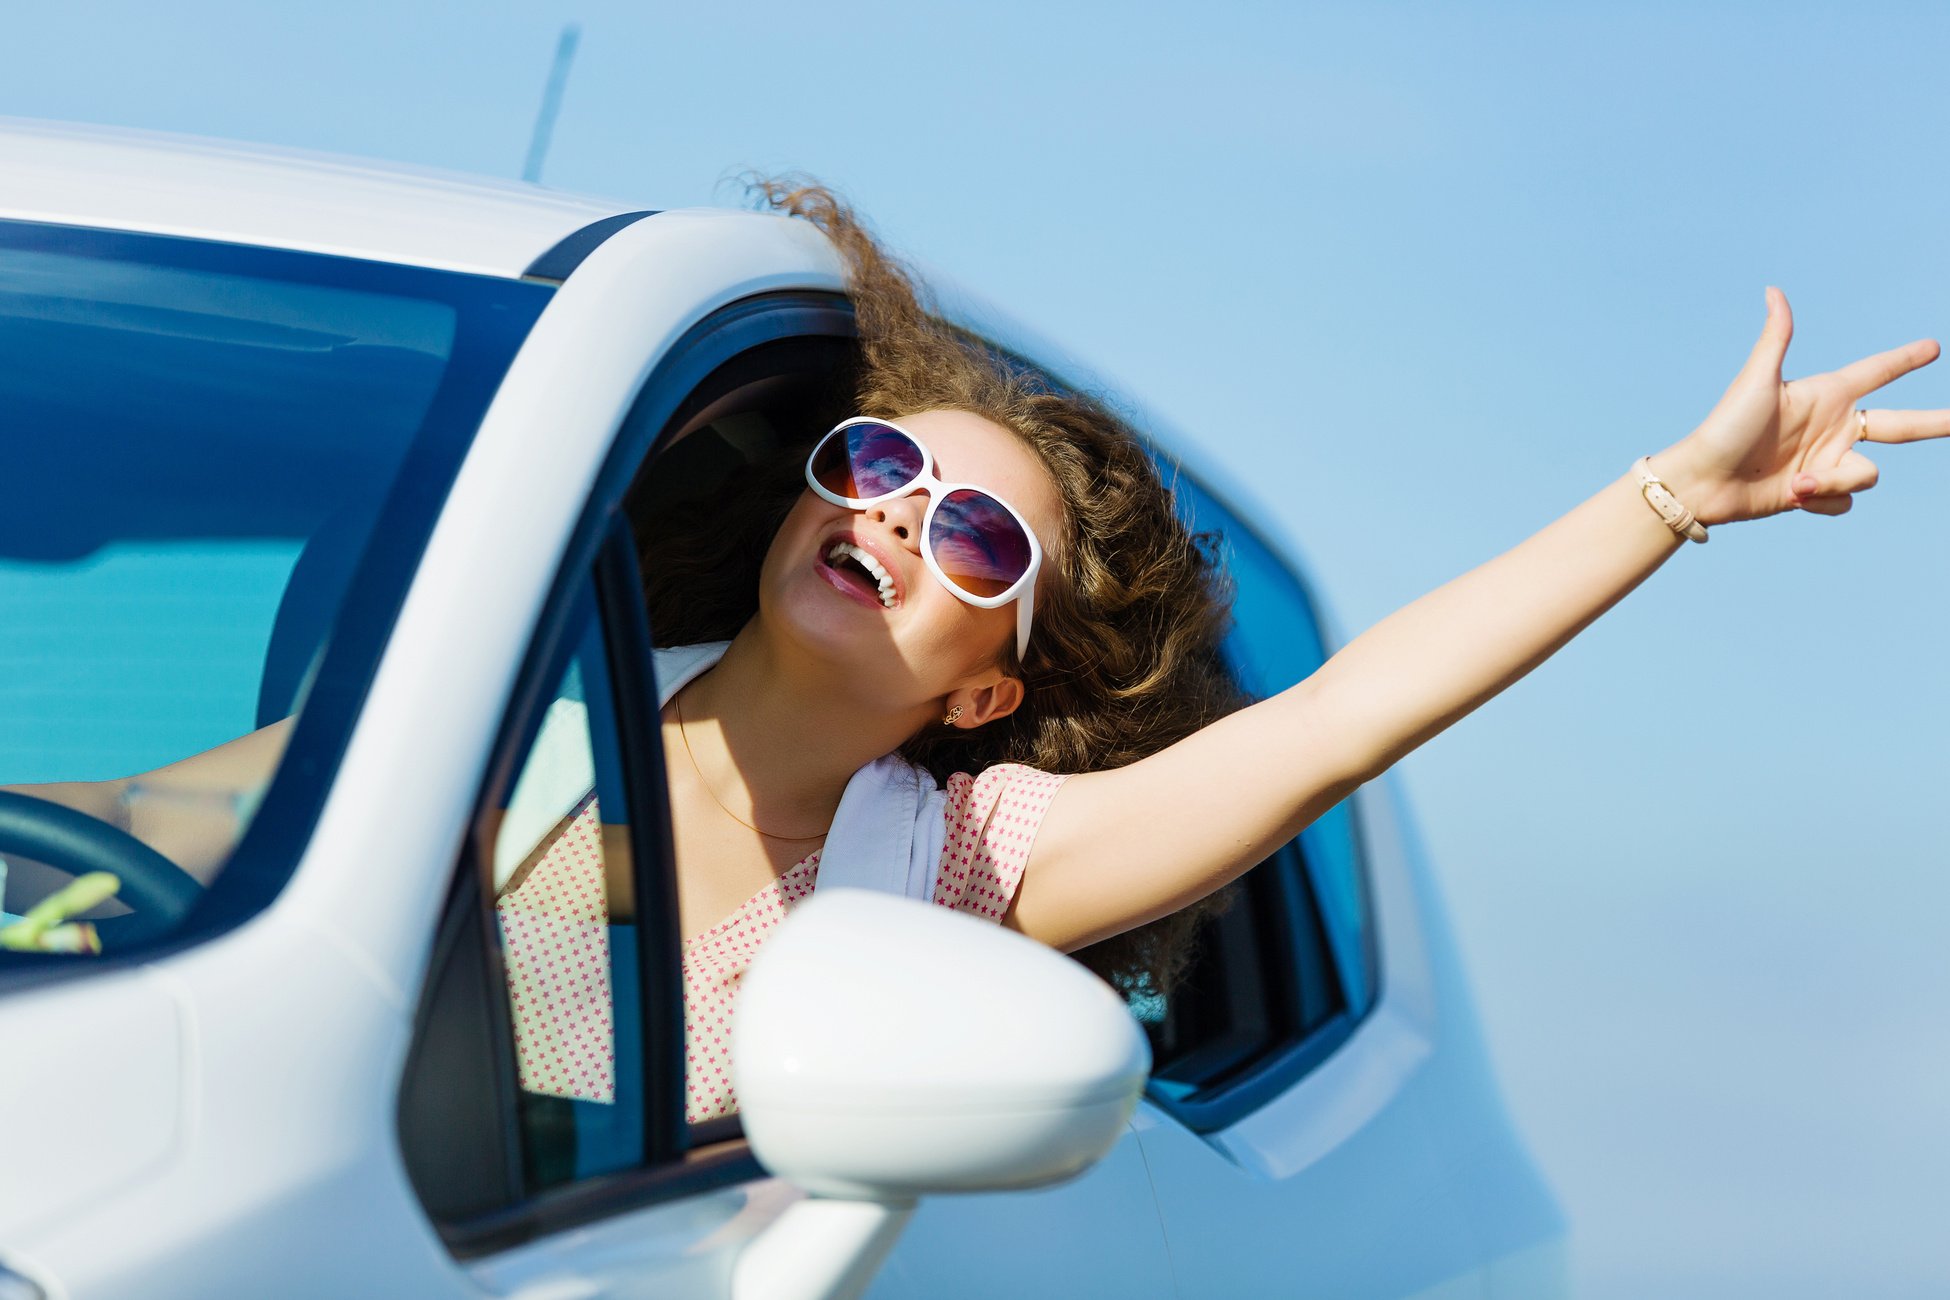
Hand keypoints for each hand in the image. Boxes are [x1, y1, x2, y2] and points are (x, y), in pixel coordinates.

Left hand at [1654, 287, 1949, 524]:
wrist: (1702, 482)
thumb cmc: (1725, 427)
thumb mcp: (1756, 381)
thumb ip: (1776, 337)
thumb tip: (1773, 290)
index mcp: (1825, 395)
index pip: (1877, 372)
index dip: (1905, 360)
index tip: (1934, 347)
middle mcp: (1833, 428)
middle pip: (1900, 424)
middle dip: (1936, 423)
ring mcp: (1827, 461)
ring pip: (1867, 473)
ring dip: (1835, 479)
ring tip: (1797, 482)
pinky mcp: (1817, 493)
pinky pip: (1845, 499)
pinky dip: (1822, 499)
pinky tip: (1792, 496)